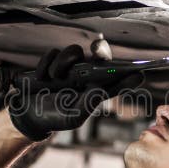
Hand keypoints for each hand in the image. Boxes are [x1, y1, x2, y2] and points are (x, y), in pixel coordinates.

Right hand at [0, 40, 142, 139]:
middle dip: (101, 50)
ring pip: (74, 51)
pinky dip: (47, 62)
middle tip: (97, 50)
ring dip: (64, 61)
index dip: (128, 77)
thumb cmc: (55, 118)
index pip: (117, 81)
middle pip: (99, 57)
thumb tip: (100, 89)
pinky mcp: (52, 63)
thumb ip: (88, 104)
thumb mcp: (73, 116)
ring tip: (55, 77)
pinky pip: (53, 53)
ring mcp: (69, 68)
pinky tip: (42, 77)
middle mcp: (86, 76)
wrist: (29, 115)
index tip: (140, 74)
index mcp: (96, 90)